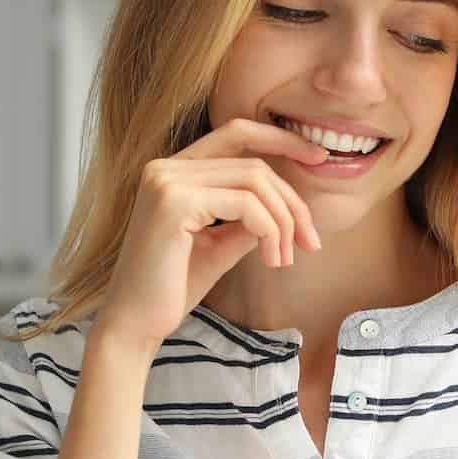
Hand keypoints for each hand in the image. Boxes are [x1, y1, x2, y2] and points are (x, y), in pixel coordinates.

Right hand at [91, 117, 328, 353]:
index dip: (282, 139)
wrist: (136, 324)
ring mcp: (166, 181)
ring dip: (284, 221)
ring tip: (285, 259)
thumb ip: (251, 216)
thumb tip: (291, 201)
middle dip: (292, 201)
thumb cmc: (174, 288)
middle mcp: (165, 167)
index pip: (237, 134)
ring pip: (255, 181)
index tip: (320, 158)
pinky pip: (247, 205)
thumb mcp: (223, 243)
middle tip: (311, 241)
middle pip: (254, 161)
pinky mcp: (174, 203)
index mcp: (174, 170)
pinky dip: (270, 231)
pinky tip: (271, 260)